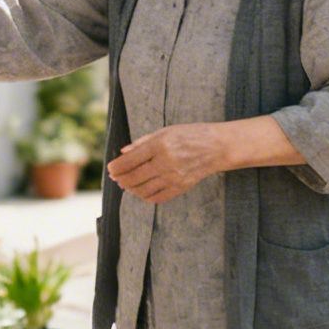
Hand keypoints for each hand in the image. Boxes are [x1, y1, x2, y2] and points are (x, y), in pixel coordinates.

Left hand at [105, 123, 223, 203]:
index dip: (116, 167)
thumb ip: (143, 142)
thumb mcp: (166, 131)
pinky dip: (145, 196)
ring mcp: (174, 177)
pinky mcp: (181, 187)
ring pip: (143, 190)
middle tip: (116, 178)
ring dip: (131, 189)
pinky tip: (141, 191)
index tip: (110, 169)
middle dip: (121, 179)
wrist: (217, 147)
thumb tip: (123, 152)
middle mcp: (166, 162)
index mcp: (160, 145)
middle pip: (134, 177)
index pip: (130, 160)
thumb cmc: (190, 135)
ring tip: (127, 185)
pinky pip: (157, 197)